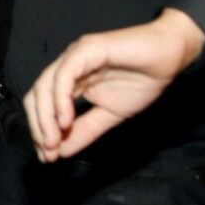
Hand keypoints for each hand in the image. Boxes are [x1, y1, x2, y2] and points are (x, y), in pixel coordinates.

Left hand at [24, 8, 204, 163]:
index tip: (47, 155)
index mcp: (70, 80)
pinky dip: (60, 98)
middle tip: (47, 152)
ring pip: (45, 85)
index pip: (42, 103)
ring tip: (52, 141)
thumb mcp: (110, 115)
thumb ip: (85, 130)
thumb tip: (62, 151)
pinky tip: (65, 119)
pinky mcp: (86, 49)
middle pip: (37, 95)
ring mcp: (74, 56)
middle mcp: (66, 66)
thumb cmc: (141, 80)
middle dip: (38, 126)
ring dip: (45, 117)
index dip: (40, 129)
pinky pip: (65, 74)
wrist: (168, 57)